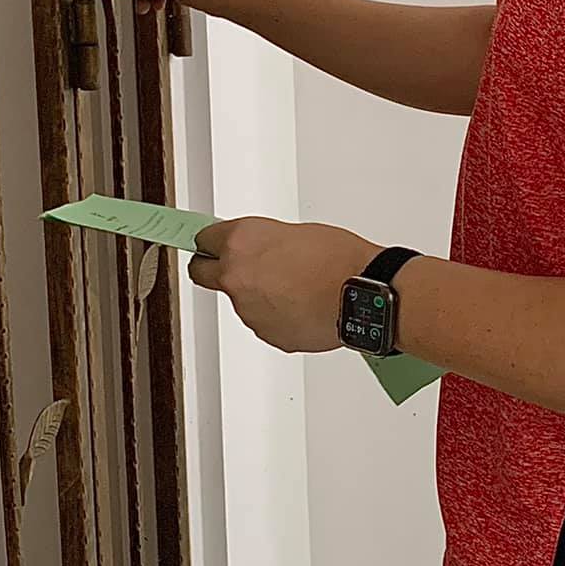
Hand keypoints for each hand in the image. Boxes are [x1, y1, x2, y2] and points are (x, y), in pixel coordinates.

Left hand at [188, 217, 381, 353]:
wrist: (362, 293)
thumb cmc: (339, 259)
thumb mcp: (296, 232)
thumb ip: (265, 242)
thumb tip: (259, 251)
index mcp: (241, 242)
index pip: (203, 240)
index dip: (212, 242)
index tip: (212, 244)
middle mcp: (236, 276)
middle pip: (202, 273)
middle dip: (213, 268)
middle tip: (235, 265)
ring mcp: (248, 309)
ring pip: (240, 300)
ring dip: (257, 294)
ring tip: (295, 287)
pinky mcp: (266, 333)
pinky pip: (264, 321)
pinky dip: (277, 315)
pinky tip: (302, 305)